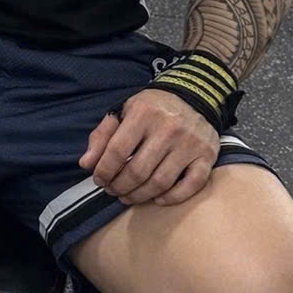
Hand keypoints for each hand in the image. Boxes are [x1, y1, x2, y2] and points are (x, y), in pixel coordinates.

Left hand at [78, 89, 219, 207]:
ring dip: (140, 196)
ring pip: (161, 182)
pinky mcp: (207, 156)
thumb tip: (86, 164)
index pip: (118, 151)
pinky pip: (190, 186)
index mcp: (143, 114)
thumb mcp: (124, 111)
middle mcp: (168, 128)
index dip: (104, 170)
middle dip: (120, 186)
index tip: (99, 179)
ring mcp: (190, 144)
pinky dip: (172, 198)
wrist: (195, 93)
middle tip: (112, 191)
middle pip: (138, 171)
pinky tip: (157, 199)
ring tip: (128, 196)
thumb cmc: (153, 107)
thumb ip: (102, 135)